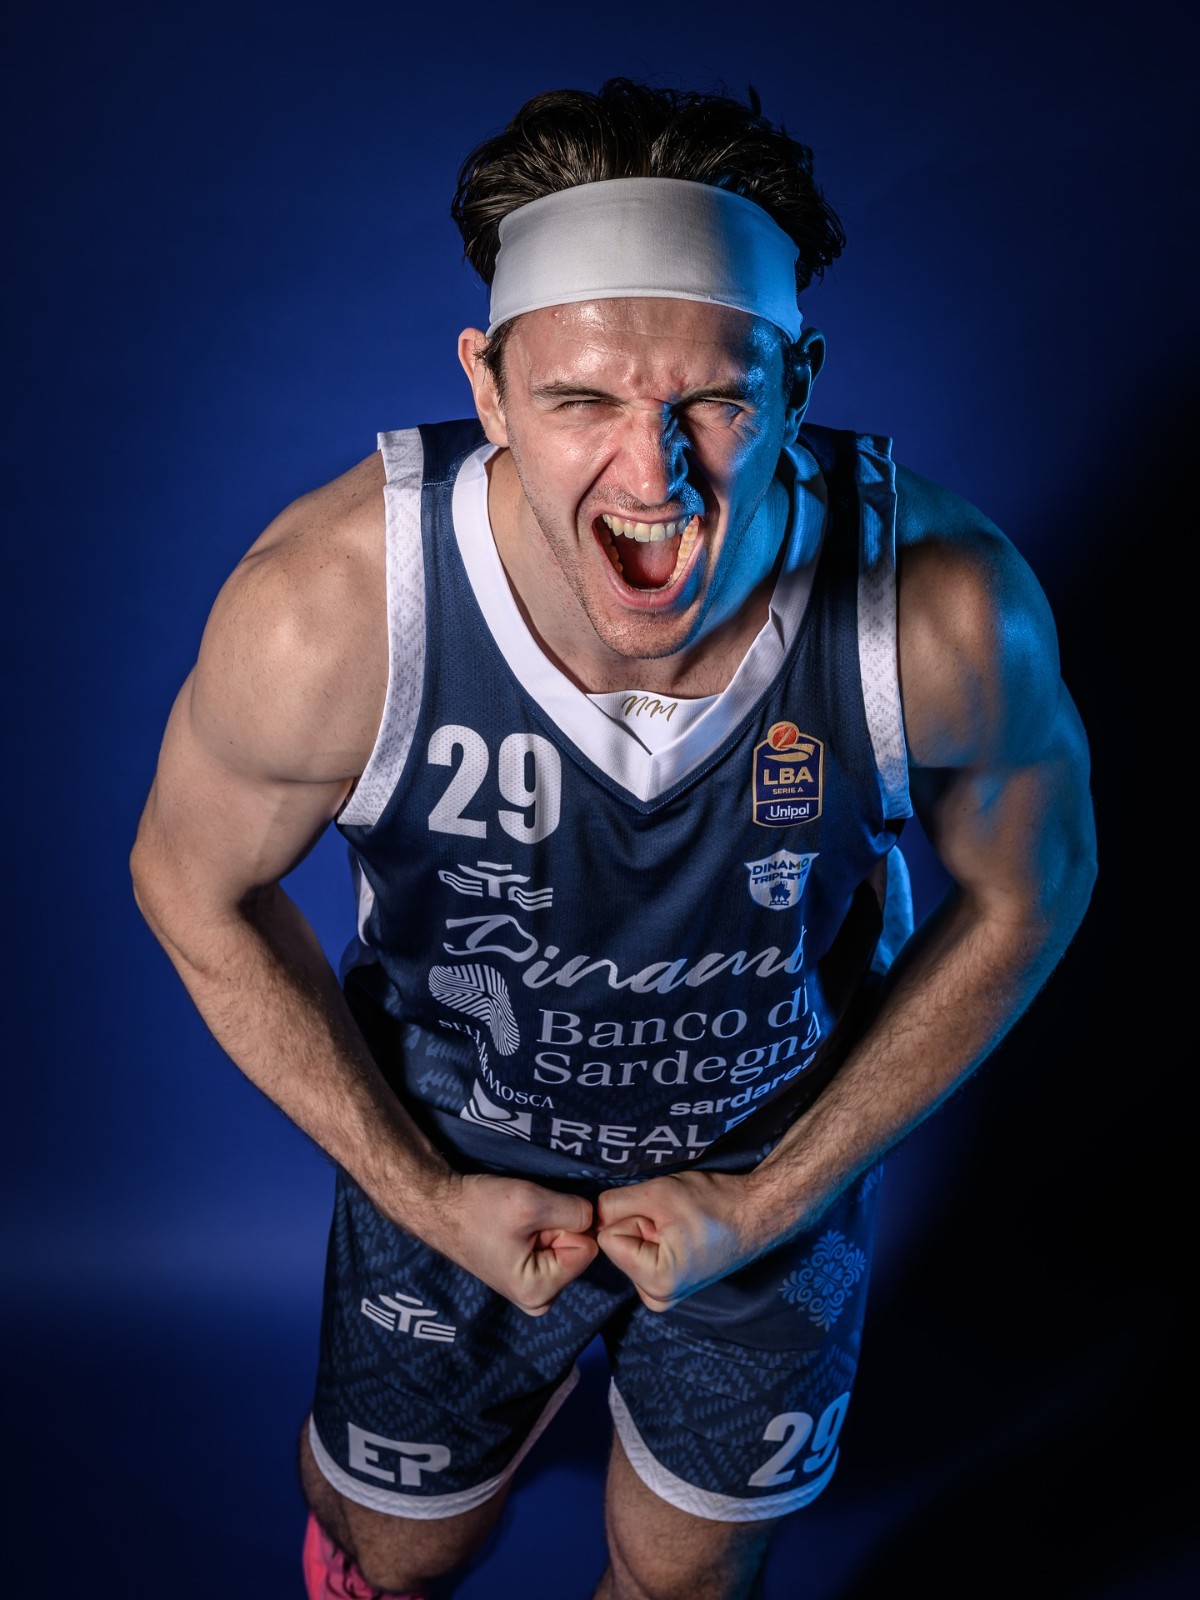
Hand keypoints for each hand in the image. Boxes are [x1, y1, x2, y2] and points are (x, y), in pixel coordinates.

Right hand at [432, 1172, 597, 1315]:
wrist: (442, 1205)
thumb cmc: (479, 1207)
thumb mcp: (532, 1202)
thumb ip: (575, 1212)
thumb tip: (596, 1219)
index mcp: (539, 1292)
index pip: (587, 1247)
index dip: (564, 1223)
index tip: (533, 1219)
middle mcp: (539, 1300)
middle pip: (577, 1249)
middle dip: (557, 1228)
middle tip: (523, 1222)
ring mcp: (533, 1291)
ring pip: (566, 1247)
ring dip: (548, 1228)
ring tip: (516, 1224)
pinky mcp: (527, 1277)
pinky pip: (553, 1249)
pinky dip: (540, 1231)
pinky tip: (515, 1229)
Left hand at [595, 1171, 756, 1311]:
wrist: (755, 1213)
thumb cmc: (714, 1203)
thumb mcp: (658, 1193)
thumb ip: (614, 1204)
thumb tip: (589, 1215)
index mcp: (655, 1283)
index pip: (607, 1238)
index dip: (633, 1217)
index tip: (666, 1216)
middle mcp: (657, 1298)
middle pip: (617, 1246)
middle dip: (639, 1225)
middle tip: (675, 1220)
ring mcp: (663, 1295)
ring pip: (628, 1248)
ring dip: (647, 1230)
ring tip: (680, 1227)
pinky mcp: (667, 1286)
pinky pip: (641, 1254)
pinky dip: (655, 1239)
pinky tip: (681, 1235)